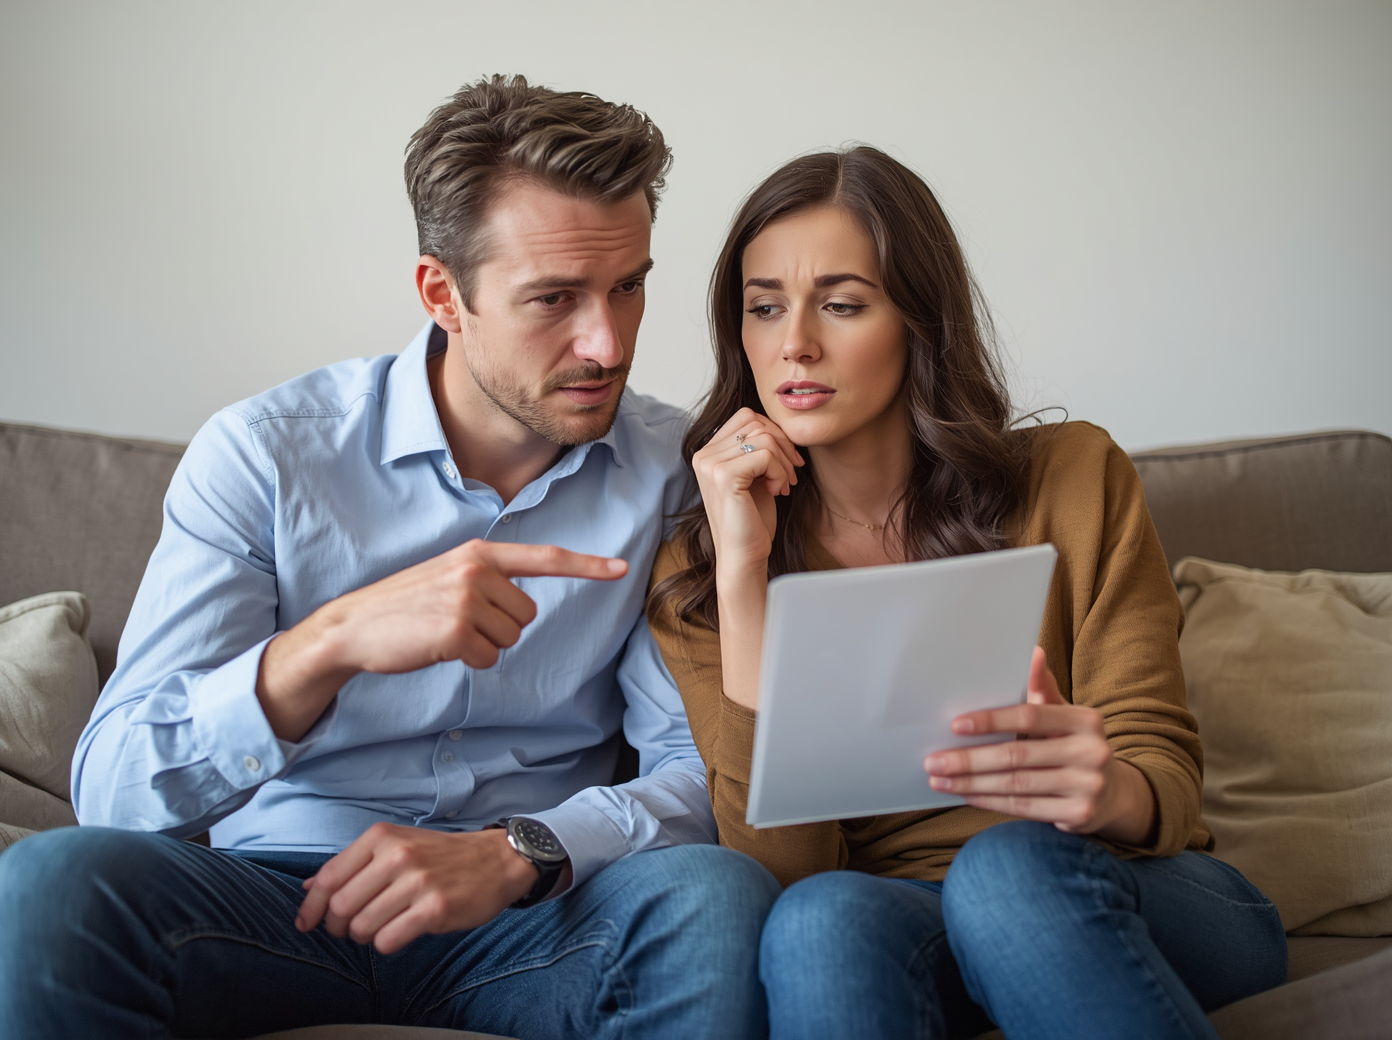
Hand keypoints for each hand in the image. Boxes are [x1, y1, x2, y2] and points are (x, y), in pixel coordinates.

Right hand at [257, 540, 627, 740]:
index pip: (544, 557)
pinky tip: (438, 647)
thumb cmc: (405, 606)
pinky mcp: (456, 629)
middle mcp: (477, 569)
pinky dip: (467, 661)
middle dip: (499, 627)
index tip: (621, 569)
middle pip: (527, 615)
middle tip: (457, 622)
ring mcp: (466, 598)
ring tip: (445, 632)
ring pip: (511, 639)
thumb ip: (487, 579)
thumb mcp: (448, 576)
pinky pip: (488, 658)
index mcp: (480, 552)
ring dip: (483, 645)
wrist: (354, 626)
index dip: (586, 566)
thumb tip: (524, 605)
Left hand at [295, 823, 543, 954]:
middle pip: (341, 906)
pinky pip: (388, 940)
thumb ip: (353, 864)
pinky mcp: (435, 908)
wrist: (495, 861)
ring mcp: (417, 882)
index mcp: (382, 837)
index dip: (310, 907)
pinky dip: (386, 944)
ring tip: (378, 929)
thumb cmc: (441, 856)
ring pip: (362, 927)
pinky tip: (398, 934)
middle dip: (337, 927)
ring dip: (363, 937)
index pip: (328, 878)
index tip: (306, 924)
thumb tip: (309, 887)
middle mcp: (397, 856)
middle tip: (349, 930)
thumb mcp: (396, 845)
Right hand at [691, 407, 802, 575]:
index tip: (787, 462)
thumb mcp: (755, 476)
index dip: (773, 433)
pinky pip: (765, 454)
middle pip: (756, 423)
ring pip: (763, 437)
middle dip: (783, 446)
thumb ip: (758, 448)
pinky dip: (779, 472)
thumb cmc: (752, 519)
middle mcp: (703, 455)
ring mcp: (710, 464)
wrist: (744, 556)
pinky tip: (777, 492)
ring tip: (783, 486)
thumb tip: (779, 425)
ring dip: (783, 462)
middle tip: (791, 475)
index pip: (746, 417)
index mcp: (708, 453)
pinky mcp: (723, 476)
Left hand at [923, 647, 1157, 843]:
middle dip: (969, 759)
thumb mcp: (1065, 715)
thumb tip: (1033, 652)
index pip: (1030, 716)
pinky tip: (966, 794)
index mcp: (1086, 720)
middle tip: (933, 761)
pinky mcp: (1080, 815)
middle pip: (1017, 755)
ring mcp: (1088, 786)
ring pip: (1016, 784)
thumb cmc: (1074, 744)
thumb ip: (1043, 689)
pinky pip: (1024, 808)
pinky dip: (990, 801)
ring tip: (940, 779)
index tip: (954, 725)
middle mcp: (1092, 752)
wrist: (1114, 793)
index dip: (991, 720)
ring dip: (972, 782)